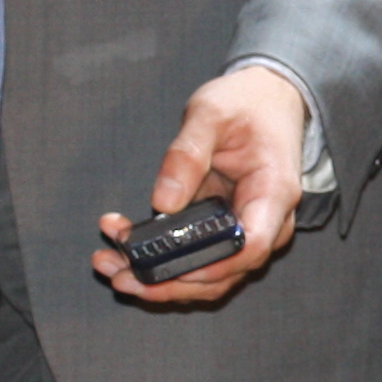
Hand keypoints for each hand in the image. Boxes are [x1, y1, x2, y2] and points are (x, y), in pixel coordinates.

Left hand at [92, 66, 308, 305]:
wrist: (269, 100)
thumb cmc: (247, 103)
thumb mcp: (212, 114)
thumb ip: (186, 156)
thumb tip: (163, 203)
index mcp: (272, 193)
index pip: (249, 246)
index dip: (207, 266)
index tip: (164, 267)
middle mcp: (268, 223)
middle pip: (223, 272)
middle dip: (168, 281)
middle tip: (117, 273)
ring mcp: (247, 232)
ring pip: (208, 276)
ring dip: (160, 279)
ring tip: (109, 264)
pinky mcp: (226, 232)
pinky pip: (198, 259)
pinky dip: (163, 262)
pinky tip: (123, 248)